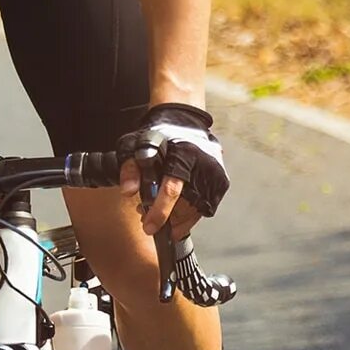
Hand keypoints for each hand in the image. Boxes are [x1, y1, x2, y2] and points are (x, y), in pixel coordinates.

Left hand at [116, 103, 228, 238]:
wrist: (184, 121)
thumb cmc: (159, 135)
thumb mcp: (136, 145)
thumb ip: (130, 169)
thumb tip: (128, 192)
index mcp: (182, 154)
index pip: (172, 190)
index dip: (160, 212)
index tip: (150, 228)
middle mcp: (203, 165)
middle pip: (185, 206)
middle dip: (166, 219)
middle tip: (148, 217)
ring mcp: (215, 174)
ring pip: (196, 211)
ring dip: (177, 218)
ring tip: (160, 209)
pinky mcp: (221, 182)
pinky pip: (205, 208)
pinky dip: (190, 212)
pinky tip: (177, 205)